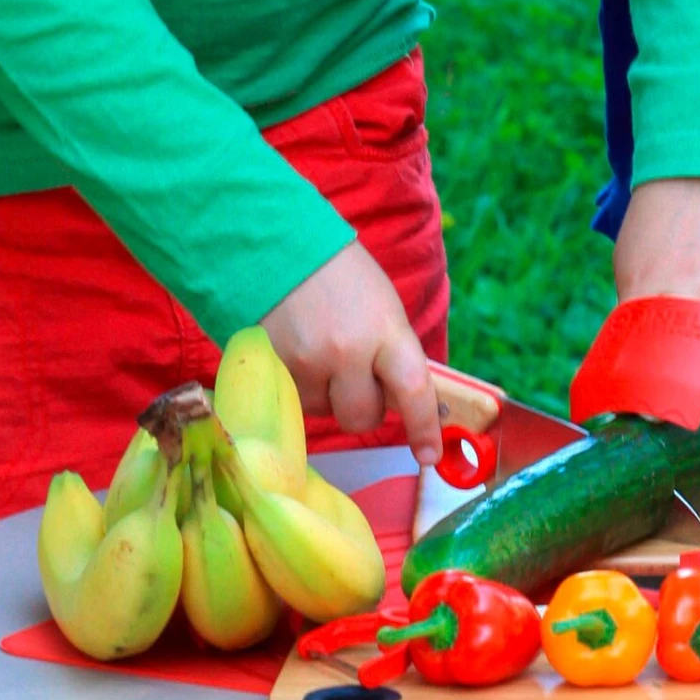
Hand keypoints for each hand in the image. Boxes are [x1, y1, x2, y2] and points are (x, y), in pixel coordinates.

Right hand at [261, 241, 442, 465]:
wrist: (272, 245)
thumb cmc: (336, 272)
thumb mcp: (381, 305)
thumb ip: (393, 351)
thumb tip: (408, 400)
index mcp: (384, 328)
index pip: (413, 391)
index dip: (423, 428)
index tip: (428, 454)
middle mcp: (345, 351)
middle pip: (363, 417)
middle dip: (364, 406)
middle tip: (356, 375)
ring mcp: (304, 363)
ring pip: (325, 412)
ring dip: (327, 395)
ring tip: (317, 351)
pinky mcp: (270, 369)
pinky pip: (294, 401)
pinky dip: (299, 386)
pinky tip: (295, 351)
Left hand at [614, 179, 699, 376]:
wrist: (699, 174)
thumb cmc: (657, 224)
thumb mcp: (629, 265)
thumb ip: (634, 308)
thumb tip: (636, 353)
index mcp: (647, 293)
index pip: (651, 362)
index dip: (654, 382)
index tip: (655, 388)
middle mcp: (690, 296)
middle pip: (699, 368)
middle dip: (693, 371)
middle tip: (688, 358)